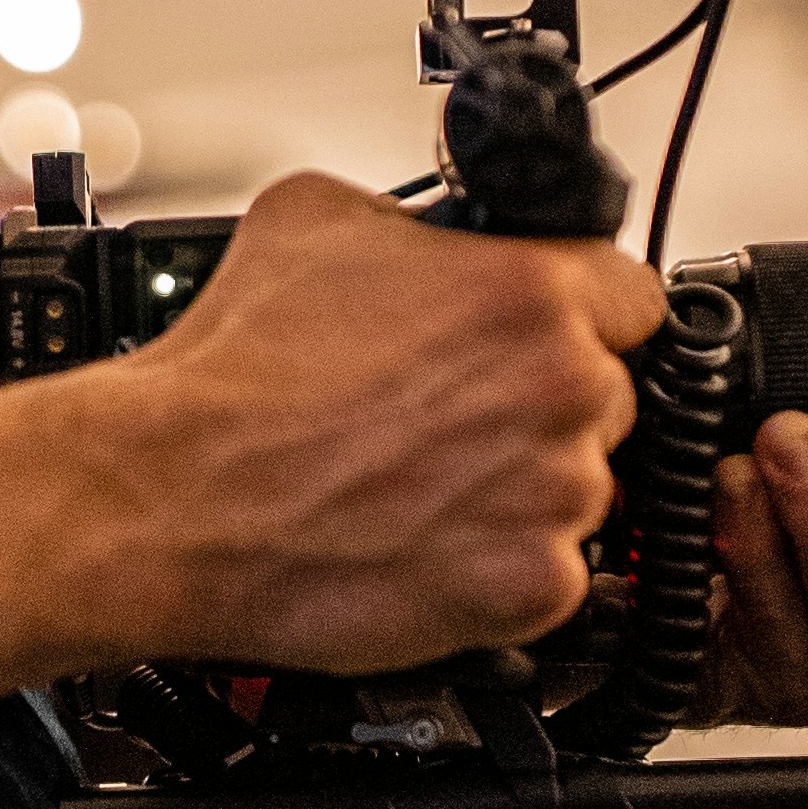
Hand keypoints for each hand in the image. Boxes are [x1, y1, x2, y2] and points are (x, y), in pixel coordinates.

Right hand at [124, 173, 666, 669]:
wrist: (174, 497)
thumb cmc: (232, 374)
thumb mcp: (317, 219)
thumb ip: (415, 221)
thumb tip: (437, 234)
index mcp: (529, 290)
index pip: (633, 296)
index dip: (581, 315)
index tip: (547, 338)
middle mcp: (561, 387)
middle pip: (608, 393)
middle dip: (540, 406)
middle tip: (449, 420)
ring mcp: (554, 494)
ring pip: (580, 487)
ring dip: (521, 489)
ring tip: (419, 487)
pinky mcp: (530, 589)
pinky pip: (551, 575)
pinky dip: (498, 569)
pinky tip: (423, 544)